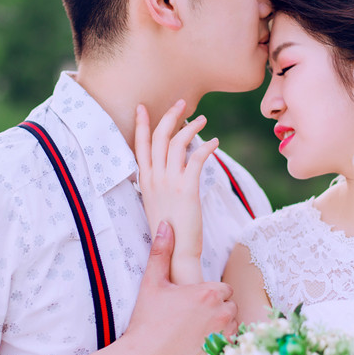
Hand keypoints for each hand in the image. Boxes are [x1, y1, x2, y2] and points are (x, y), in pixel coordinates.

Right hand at [126, 221, 237, 354]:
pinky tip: (201, 348)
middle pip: (230, 306)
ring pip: (232, 327)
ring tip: (197, 334)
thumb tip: (166, 225)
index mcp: (208, 293)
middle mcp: (221, 314)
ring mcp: (224, 337)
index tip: (194, 304)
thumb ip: (161, 252)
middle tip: (194, 319)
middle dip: (217, 311)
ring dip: (221, 328)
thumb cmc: (147, 321)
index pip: (223, 289)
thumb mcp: (152, 283)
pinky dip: (221, 346)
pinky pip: (231, 347)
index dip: (210, 295)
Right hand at [134, 101, 217, 282]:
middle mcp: (154, 178)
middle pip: (158, 137)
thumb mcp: (158, 201)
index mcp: (145, 180)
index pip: (139, 145)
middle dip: (170, 116)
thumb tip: (172, 165)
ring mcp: (169, 183)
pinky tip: (214, 142)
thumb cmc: (170, 229)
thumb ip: (161, 182)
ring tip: (202, 119)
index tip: (143, 107)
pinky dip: (206, 146)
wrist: (176, 251)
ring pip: (177, 143)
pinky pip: (197, 158)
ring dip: (191, 127)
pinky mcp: (187, 189)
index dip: (141, 124)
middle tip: (182, 102)